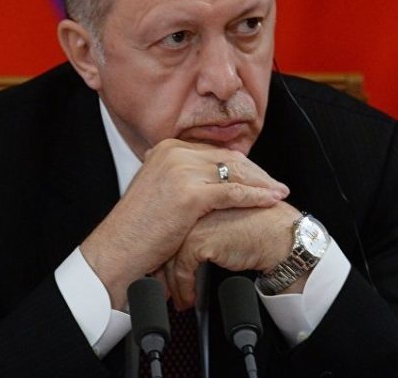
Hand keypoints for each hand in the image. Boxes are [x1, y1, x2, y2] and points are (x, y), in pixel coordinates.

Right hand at [79, 138, 288, 307]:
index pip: (214, 151)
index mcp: (167, 148)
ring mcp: (182, 171)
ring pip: (234, 173)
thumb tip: (212, 173)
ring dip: (261, 183)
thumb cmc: (137, 228)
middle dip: (256, 172)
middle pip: (228, 158)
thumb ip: (181, 175)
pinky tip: (271, 200)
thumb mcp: (158, 189)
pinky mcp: (191, 194)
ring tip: (279, 192)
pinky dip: (256, 196)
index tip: (258, 175)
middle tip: (274, 183)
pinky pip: (233, 192)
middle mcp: (174, 153)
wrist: (118, 249)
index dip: (241, 164)